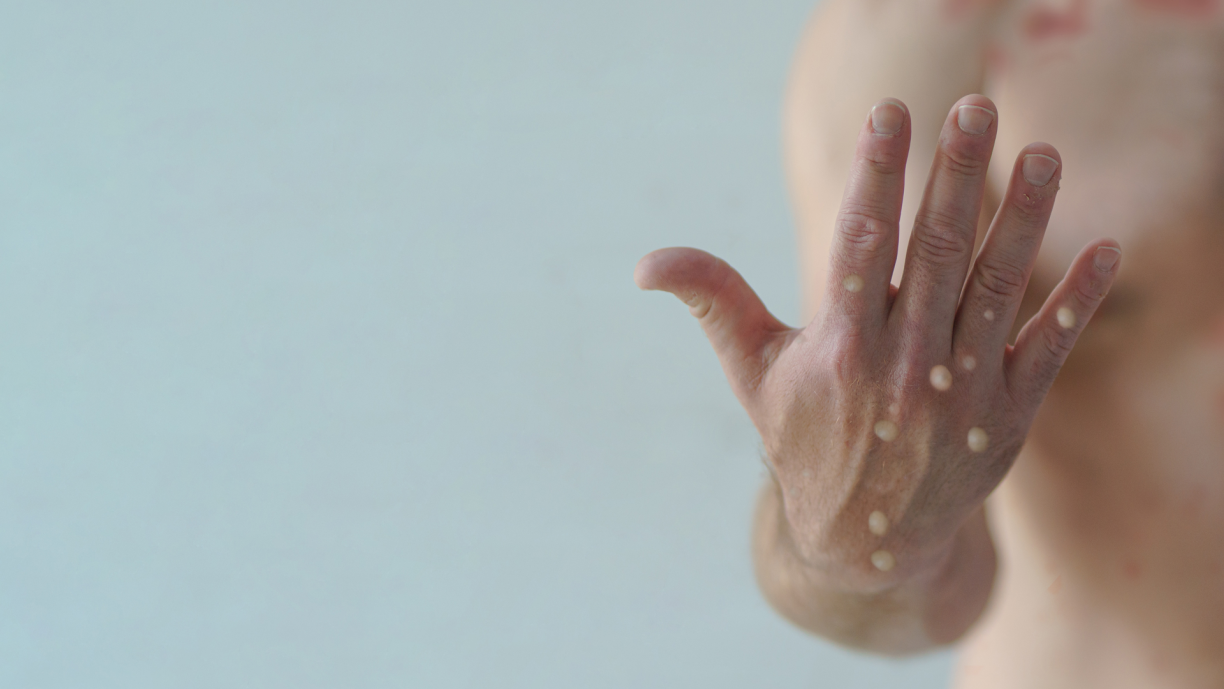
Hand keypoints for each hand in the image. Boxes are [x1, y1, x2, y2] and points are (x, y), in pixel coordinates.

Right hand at [635, 95, 1119, 587]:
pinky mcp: (1008, 417)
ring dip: (1023, 222)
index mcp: (840, 353)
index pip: (859, 248)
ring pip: (996, 292)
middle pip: (934, 256)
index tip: (891, 114)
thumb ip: (712, 302)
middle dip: (955, 178)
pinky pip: (1048, 350)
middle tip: (976, 108)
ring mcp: (962, 394)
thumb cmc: (802, 442)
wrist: (865, 544)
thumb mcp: (752, 374)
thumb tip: (644, 263)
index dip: (875, 177)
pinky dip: (1076, 302)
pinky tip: (1106, 249)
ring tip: (1044, 154)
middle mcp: (904, 371)